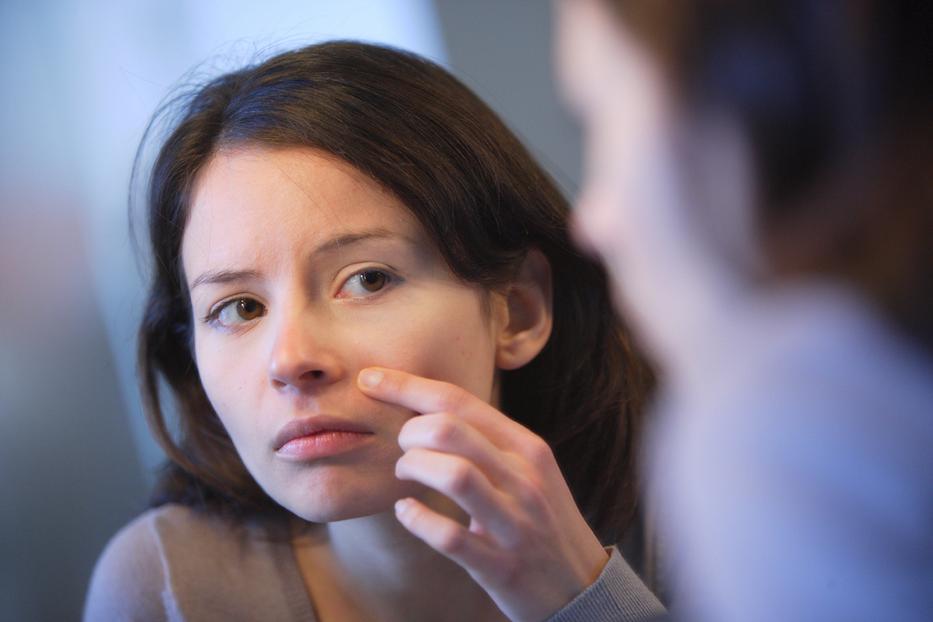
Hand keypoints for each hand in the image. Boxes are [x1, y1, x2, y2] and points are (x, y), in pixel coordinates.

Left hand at [357, 367, 608, 621]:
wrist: (583, 586)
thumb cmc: (542, 520)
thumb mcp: (529, 470)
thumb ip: (488, 441)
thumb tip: (429, 410)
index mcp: (527, 447)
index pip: (460, 400)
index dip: (407, 385)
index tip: (370, 378)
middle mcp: (524, 478)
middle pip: (449, 430)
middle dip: (409, 433)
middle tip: (403, 449)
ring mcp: (514, 523)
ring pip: (453, 474)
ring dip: (413, 469)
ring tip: (405, 475)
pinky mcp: (501, 566)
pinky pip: (449, 537)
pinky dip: (417, 520)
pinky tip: (407, 512)